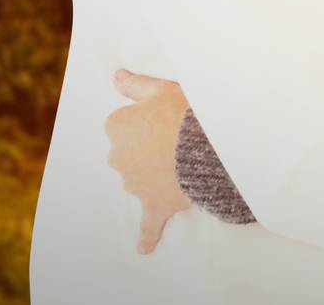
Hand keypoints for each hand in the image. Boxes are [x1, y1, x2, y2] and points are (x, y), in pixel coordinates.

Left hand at [104, 68, 190, 253]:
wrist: (208, 145)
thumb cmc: (187, 111)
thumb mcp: (164, 88)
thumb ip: (136, 84)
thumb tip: (115, 75)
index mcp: (117, 126)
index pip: (123, 122)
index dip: (146, 119)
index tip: (166, 116)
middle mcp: (118, 156)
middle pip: (128, 152)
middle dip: (147, 147)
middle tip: (177, 136)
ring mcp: (134, 183)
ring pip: (140, 179)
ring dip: (156, 173)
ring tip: (186, 160)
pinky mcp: (154, 203)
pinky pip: (149, 223)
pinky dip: (146, 235)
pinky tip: (143, 248)